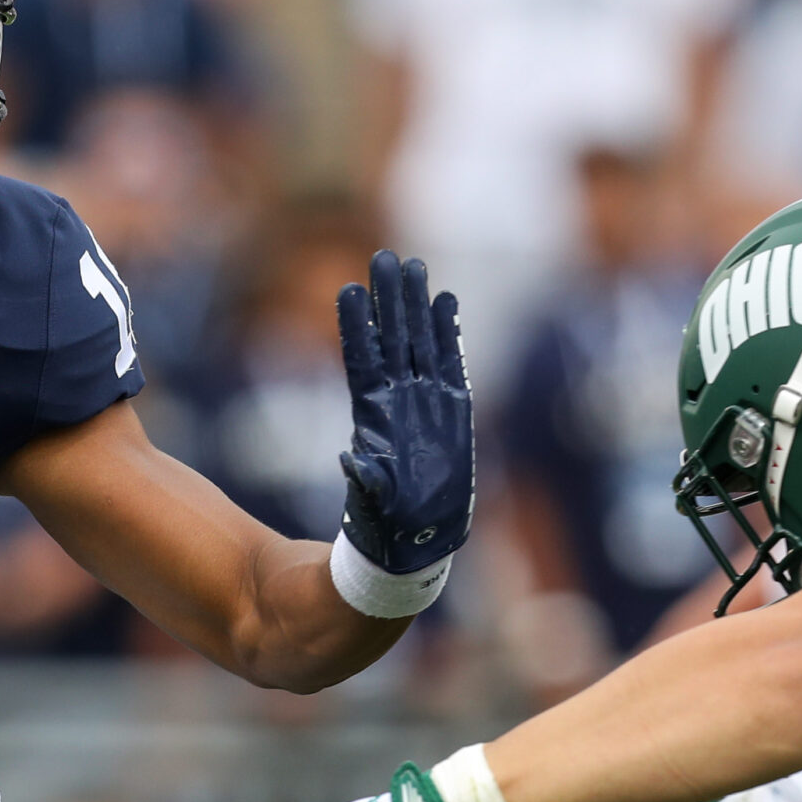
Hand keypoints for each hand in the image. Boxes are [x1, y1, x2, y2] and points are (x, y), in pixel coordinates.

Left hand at [338, 250, 471, 578]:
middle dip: (390, 299)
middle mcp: (399, 403)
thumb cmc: (387, 528)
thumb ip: (365, 482)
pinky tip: (446, 302)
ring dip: (416, 306)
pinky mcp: (452, 411)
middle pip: (393, 339)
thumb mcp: (373, 506)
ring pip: (419, 343)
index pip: (364, 360)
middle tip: (385, 257)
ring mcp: (425, 403)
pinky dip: (449, 333)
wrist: (415, 544)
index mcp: (375, 419)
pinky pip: (451, 363)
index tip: (350, 289)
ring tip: (414, 266)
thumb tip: (350, 461)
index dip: (359, 326)